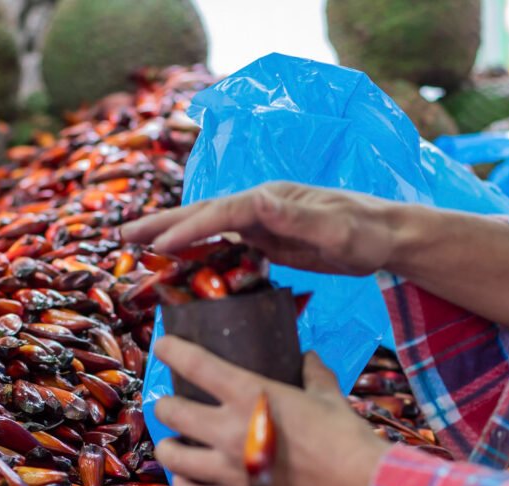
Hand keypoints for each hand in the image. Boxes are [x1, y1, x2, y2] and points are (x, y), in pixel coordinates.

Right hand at [121, 181, 402, 274]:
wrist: (385, 236)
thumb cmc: (365, 230)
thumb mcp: (335, 226)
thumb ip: (297, 216)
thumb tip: (258, 201)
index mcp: (271, 199)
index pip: (221, 213)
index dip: (189, 229)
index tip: (159, 247)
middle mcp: (260, 205)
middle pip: (202, 212)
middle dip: (162, 224)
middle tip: (123, 236)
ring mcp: (260, 222)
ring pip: (207, 227)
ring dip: (171, 236)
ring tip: (136, 246)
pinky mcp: (265, 239)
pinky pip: (222, 245)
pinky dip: (196, 251)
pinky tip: (180, 263)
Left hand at [152, 336, 387, 485]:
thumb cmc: (346, 437)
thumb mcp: (328, 396)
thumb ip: (313, 373)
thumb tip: (308, 357)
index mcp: (251, 395)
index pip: (196, 364)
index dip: (171, 350)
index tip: (162, 346)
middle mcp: (230, 430)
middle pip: (171, 411)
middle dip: (165, 405)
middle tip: (172, 405)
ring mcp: (230, 469)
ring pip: (172, 455)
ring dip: (169, 446)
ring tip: (175, 444)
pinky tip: (188, 481)